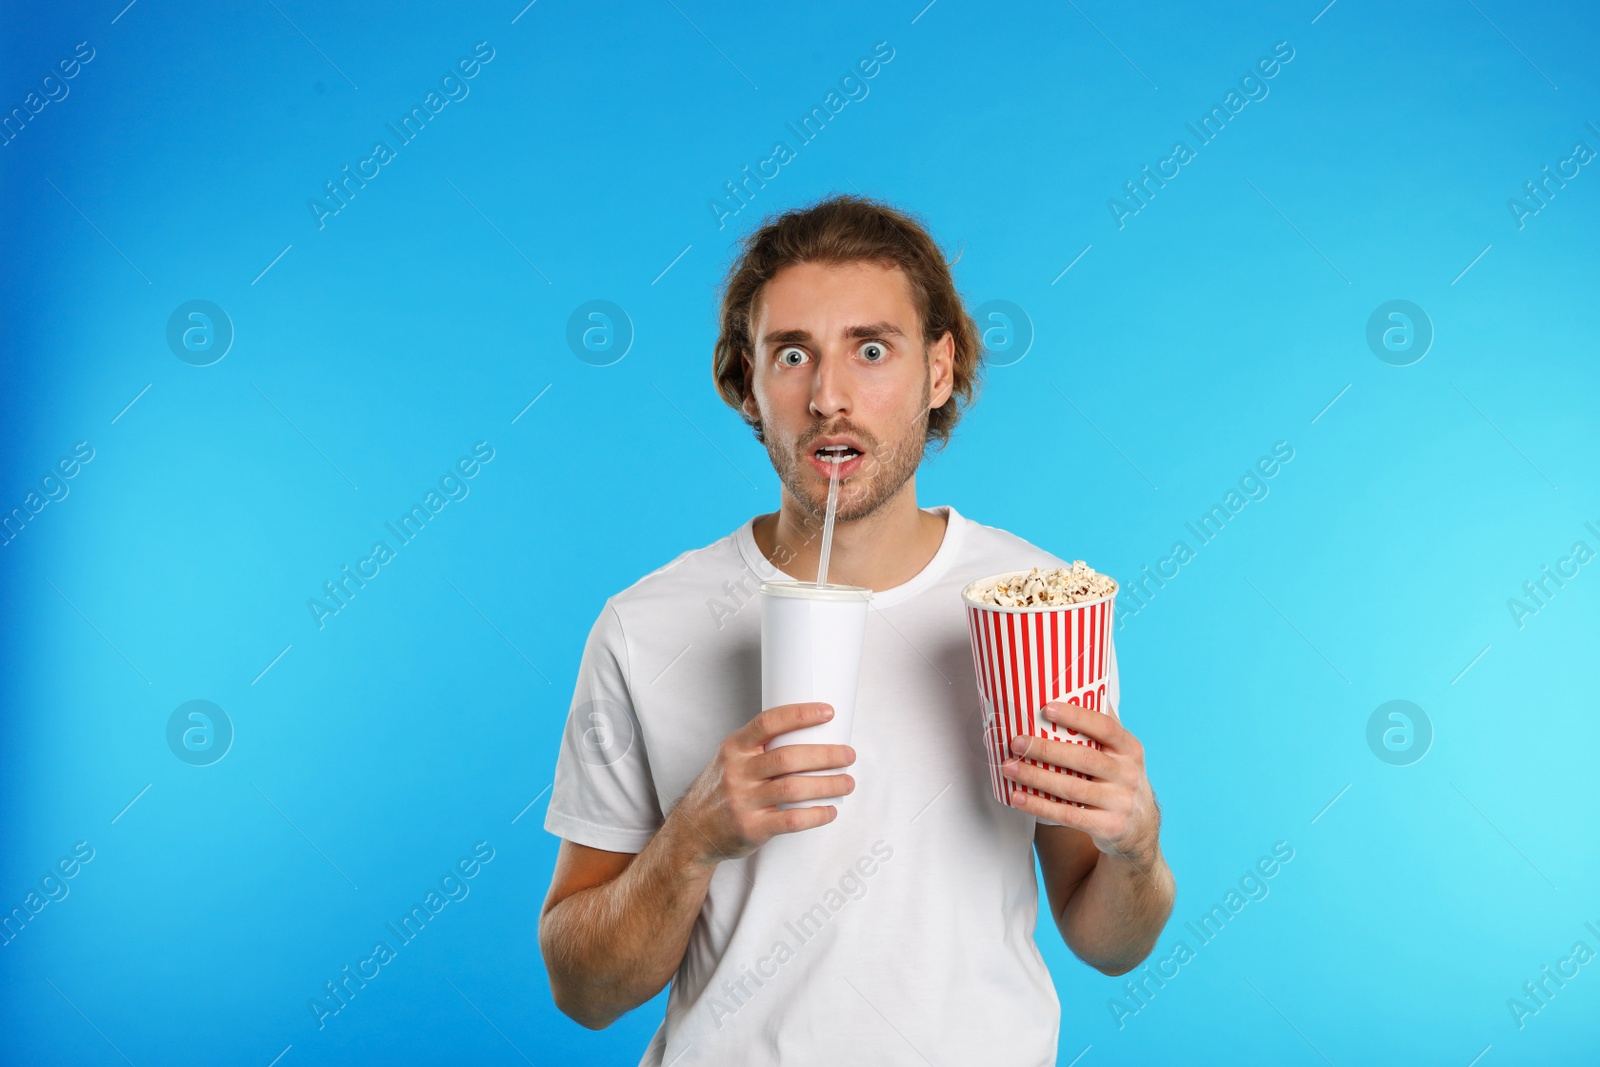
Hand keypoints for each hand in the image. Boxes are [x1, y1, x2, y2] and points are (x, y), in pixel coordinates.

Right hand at [670, 702, 855, 866]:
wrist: (694, 831)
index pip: (769, 722)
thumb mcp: (731, 759)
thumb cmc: (721, 790)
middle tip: (848, 755)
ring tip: (847, 782)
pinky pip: (792, 820)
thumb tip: (810, 734)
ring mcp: (743, 801)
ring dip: (828, 784)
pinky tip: (829, 810)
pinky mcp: (752, 828)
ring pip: (794, 788)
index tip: (828, 712)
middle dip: (825, 755)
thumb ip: (761, 748)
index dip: (801, 715)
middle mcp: (737, 772)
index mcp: (735, 748)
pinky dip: (816, 815)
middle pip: (788, 757)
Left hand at [1000, 700, 1159, 865]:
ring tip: (1008, 767)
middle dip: (1046, 749)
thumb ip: (1101, 725)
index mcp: (1129, 748)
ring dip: (1035, 777)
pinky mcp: (1108, 826)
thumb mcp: (1121, 752)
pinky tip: (1017, 797)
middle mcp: (1128, 774)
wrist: (1139, 827)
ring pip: (1072, 788)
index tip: (1046, 708)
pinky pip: (1068, 815)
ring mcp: (1120, 802)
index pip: (1105, 727)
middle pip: (1084, 758)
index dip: (1076, 716)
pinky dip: (1039, 806)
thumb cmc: (1118, 778)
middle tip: (1016, 742)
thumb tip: (1073, 686)